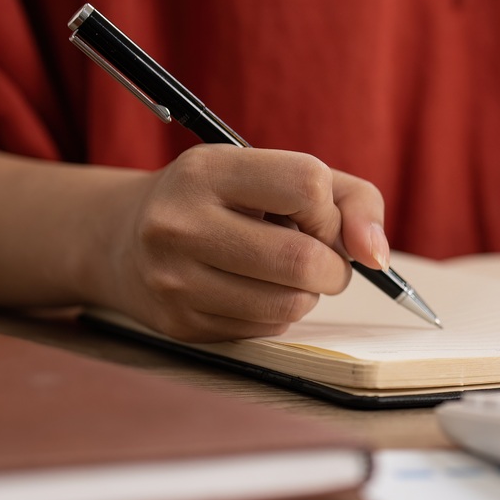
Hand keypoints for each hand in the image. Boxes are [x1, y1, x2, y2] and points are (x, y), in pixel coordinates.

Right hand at [88, 145, 389, 341]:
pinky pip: (265, 329)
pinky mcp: (180, 324)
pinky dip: (279, 313)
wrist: (123, 238)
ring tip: (287, 273)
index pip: (306, 185)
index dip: (328, 209)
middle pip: (303, 259)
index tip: (316, 215)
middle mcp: (180, 223)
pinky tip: (255, 290)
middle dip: (332, 265)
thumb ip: (350, 199)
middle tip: (318, 256)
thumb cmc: (224, 200)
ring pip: (289, 304)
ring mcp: (174, 279)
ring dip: (308, 293)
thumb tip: (377, 254)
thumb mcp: (276, 173)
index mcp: (207, 170)